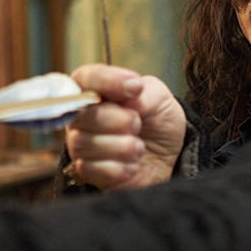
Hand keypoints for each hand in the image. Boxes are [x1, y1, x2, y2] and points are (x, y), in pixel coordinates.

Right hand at [63, 64, 186, 189]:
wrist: (170, 156)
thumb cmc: (157, 121)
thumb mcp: (160, 98)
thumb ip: (145, 92)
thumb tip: (130, 90)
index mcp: (96, 91)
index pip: (84, 78)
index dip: (105, 81)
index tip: (134, 88)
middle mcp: (83, 117)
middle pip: (80, 115)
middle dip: (115, 119)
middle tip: (138, 123)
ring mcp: (83, 145)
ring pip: (82, 143)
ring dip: (118, 146)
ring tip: (138, 147)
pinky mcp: (89, 172)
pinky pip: (89, 169)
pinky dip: (117, 168)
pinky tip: (132, 165)